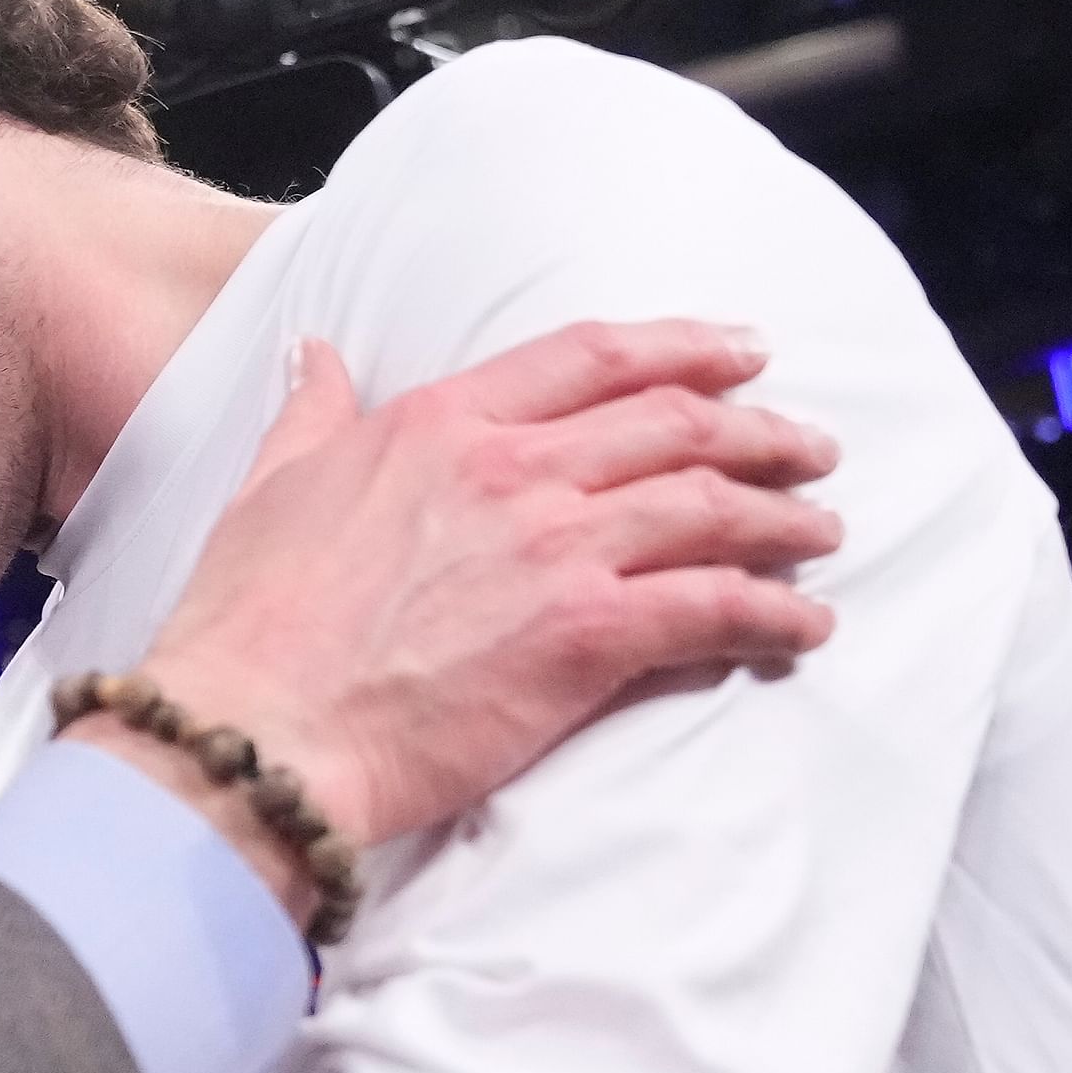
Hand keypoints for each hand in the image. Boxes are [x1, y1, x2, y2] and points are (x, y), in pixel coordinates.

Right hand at [98, 321, 841, 920]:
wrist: (259, 726)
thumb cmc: (248, 620)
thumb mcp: (269, 484)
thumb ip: (310, 412)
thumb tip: (317, 355)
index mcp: (441, 421)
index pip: (590, 356)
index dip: (680, 346)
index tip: (737, 348)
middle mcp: (513, 469)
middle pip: (673, 423)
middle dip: (758, 426)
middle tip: (806, 443)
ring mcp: (557, 549)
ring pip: (711, 507)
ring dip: (783, 515)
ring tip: (823, 528)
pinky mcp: (588, 638)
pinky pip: (714, 607)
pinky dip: (774, 612)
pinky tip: (805, 624)